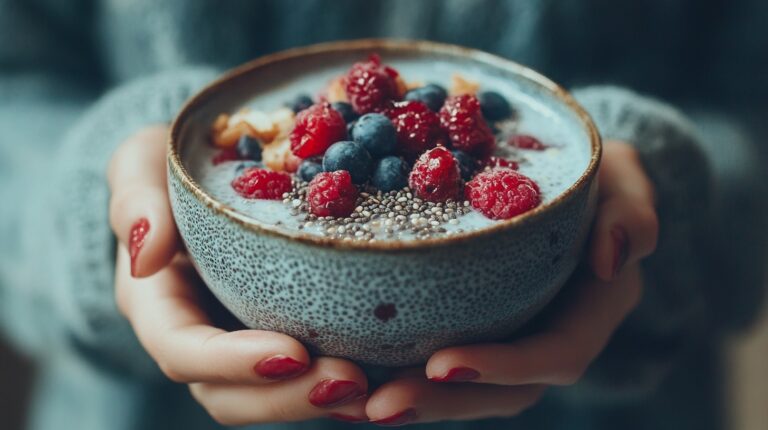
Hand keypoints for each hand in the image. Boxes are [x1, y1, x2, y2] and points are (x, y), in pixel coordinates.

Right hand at [108, 126, 368, 424]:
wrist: (206, 173)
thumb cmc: (169, 165)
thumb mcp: (141, 164)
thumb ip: (135, 200)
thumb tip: (145, 254)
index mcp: (158, 304)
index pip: (183, 350)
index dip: (233, 362)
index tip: (293, 353)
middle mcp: (198, 336)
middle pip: (230, 395)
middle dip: (288, 397)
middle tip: (351, 381)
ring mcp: (239, 340)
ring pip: (270, 396)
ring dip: (320, 401)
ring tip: (377, 392)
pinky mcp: (278, 332)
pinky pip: (305, 374)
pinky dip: (343, 384)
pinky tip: (387, 377)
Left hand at [363, 141, 658, 424]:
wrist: (566, 179)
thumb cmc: (597, 176)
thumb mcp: (623, 179)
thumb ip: (633, 212)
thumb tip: (613, 257)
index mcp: (589, 309)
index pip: (554, 355)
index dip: (503, 368)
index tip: (441, 365)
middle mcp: (548, 334)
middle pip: (501, 392)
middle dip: (440, 402)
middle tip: (378, 404)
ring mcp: (510, 334)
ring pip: (465, 387)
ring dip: (410, 396)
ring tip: (346, 400)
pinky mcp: (474, 322)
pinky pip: (434, 354)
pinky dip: (394, 366)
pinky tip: (344, 365)